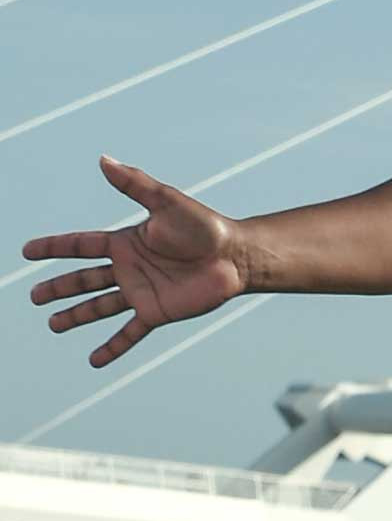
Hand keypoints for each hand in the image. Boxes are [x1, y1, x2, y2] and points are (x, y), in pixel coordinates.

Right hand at [24, 157, 249, 368]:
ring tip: (53, 325)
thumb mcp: (166, 202)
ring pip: (99, 307)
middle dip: (58, 287)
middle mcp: (130, 268)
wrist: (237, 256)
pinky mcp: (157, 312)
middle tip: (34, 297)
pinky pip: (129, 333)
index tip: (27, 251)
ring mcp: (141, 292)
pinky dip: (112, 347)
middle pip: (84, 279)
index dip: (54, 247)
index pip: (81, 245)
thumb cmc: (205, 227)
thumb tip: (104, 159)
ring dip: (76, 316)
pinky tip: (94, 360)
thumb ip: (134, 185)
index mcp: (126, 242)